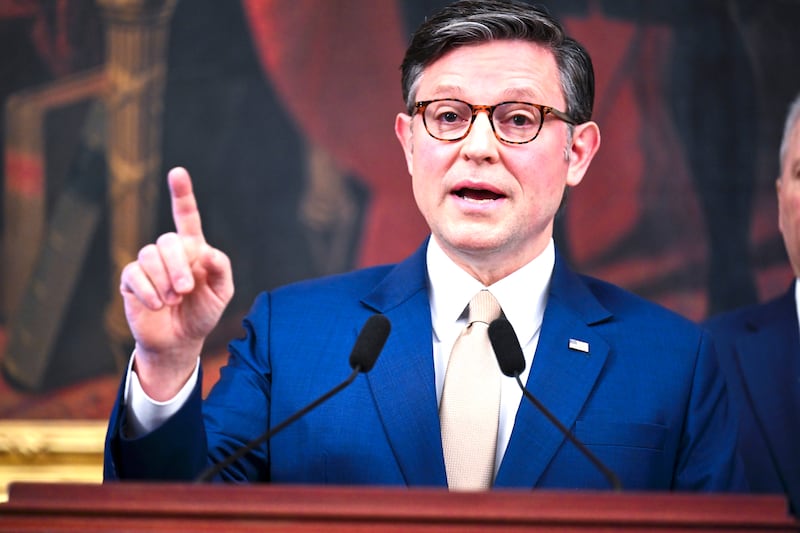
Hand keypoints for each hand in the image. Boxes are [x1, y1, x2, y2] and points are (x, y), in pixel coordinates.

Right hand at [120, 167, 233, 399]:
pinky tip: (158, 305)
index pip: (186, 216)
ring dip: (164, 279)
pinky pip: (134, 275)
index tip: (177, 173)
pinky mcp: (131, 280)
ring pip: (149, 254)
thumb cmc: (202, 313)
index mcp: (194, 248)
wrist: (179, 341)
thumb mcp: (221, 293)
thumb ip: (221, 270)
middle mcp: (169, 252)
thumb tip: (208, 253)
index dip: (181, 194)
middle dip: (178, 265)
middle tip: (185, 289)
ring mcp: (148, 265)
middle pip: (168, 240)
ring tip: (173, 299)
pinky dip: (148, 292)